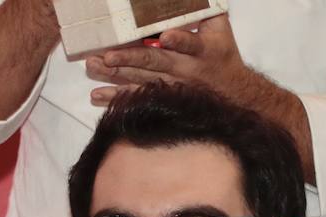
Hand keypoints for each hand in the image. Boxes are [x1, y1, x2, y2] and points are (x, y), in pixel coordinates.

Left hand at [86, 16, 245, 106]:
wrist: (231, 95)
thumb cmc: (222, 55)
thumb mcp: (219, 27)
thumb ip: (204, 7)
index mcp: (200, 50)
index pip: (189, 43)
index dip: (179, 40)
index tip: (166, 36)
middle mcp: (183, 70)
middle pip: (154, 63)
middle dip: (130, 59)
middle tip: (108, 56)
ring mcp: (170, 86)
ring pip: (139, 80)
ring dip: (115, 74)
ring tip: (93, 67)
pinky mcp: (159, 97)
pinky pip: (135, 97)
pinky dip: (115, 97)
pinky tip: (96, 95)